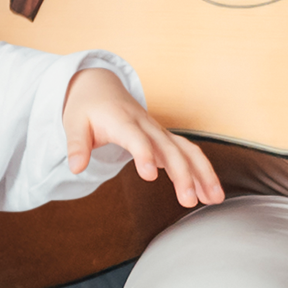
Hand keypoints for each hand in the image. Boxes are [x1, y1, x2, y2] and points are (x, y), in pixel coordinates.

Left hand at [62, 67, 222, 209]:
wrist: (100, 87)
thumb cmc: (87, 108)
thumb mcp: (73, 124)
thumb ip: (76, 146)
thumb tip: (75, 167)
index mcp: (122, 121)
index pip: (137, 139)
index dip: (145, 155)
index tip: (150, 176)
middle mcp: (146, 126)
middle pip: (169, 148)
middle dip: (182, 174)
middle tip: (188, 200)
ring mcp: (158, 131)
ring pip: (187, 150)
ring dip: (203, 173)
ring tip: (215, 199)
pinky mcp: (165, 138)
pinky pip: (189, 153)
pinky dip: (202, 171)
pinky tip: (210, 192)